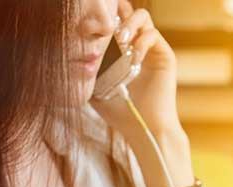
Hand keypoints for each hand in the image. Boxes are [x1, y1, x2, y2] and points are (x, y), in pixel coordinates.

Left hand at [91, 1, 194, 186]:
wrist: (143, 127)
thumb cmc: (120, 111)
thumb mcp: (95, 86)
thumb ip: (86, 68)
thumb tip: (67, 51)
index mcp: (121, 49)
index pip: (113, 21)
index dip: (103, 19)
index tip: (91, 29)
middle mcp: (137, 45)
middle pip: (128, 12)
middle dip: (116, 16)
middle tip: (108, 34)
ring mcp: (152, 49)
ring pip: (142, 17)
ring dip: (129, 25)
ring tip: (120, 43)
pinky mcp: (164, 55)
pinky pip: (153, 35)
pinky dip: (141, 43)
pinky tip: (135, 59)